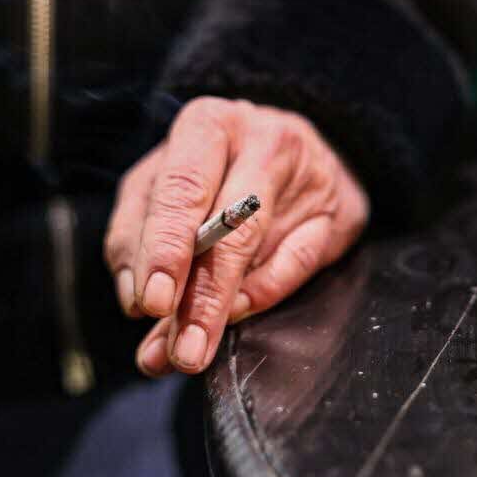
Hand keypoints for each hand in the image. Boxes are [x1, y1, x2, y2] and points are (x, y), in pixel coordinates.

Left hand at [104, 98, 368, 375]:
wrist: (294, 145)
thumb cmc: (212, 167)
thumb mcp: (160, 183)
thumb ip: (136, 238)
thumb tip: (138, 306)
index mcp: (208, 124)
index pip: (182, 190)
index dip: (164, 250)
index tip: (151, 304)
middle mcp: (263, 141)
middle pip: (230, 227)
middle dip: (200, 296)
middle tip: (180, 352)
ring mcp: (309, 174)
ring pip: (263, 251)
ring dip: (225, 307)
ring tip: (194, 349)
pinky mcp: (340, 209)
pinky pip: (301, 262)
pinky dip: (266, 292)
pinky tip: (239, 311)